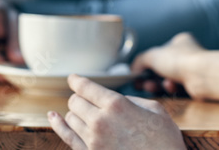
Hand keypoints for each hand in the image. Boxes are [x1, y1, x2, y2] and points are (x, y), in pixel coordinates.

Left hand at [48, 74, 184, 149]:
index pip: (86, 87)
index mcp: (117, 105)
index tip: (73, 78)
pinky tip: (53, 117)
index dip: (77, 80)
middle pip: (75, 101)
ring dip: (75, 113)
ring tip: (83, 112)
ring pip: (70, 118)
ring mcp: (93, 141)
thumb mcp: (155, 110)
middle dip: (79, 97)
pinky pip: (66, 137)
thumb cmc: (164, 141)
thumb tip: (117, 98)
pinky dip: (58, 125)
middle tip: (85, 98)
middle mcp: (100, 121)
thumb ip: (132, 100)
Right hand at [131, 32, 206, 97]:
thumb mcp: (153, 55)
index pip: (158, 52)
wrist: (203, 76)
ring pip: (168, 80)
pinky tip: (171, 87)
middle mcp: (186, 55)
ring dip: (158, 84)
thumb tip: (133, 70)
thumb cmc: (181, 60)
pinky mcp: (194, 86)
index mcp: (179, 42)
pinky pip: (177, 89)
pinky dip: (171, 89)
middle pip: (161, 68)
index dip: (146, 63)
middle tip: (141, 84)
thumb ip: (140, 60)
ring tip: (153, 86)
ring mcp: (191, 71)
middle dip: (150, 77)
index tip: (136, 74)